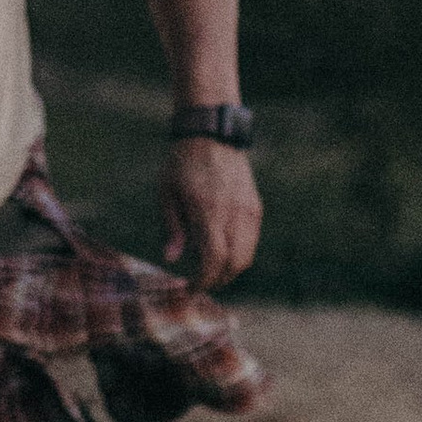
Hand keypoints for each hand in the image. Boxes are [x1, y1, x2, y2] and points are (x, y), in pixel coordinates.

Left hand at [161, 137, 260, 290]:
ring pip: (247, 254)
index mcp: (208, 211)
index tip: (190, 287)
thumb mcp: (167, 194)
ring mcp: (248, 210)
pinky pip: (251, 240)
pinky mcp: (254, 206)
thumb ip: (172, 228)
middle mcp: (233, 213)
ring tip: (210, 271)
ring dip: (230, 270)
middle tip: (200, 284)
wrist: (211, 134)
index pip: (214, 259)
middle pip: (235, 263)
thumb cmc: (182, 163)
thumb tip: (171, 259)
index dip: (204, 280)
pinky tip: (221, 252)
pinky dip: (239, 253)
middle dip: (218, 280)